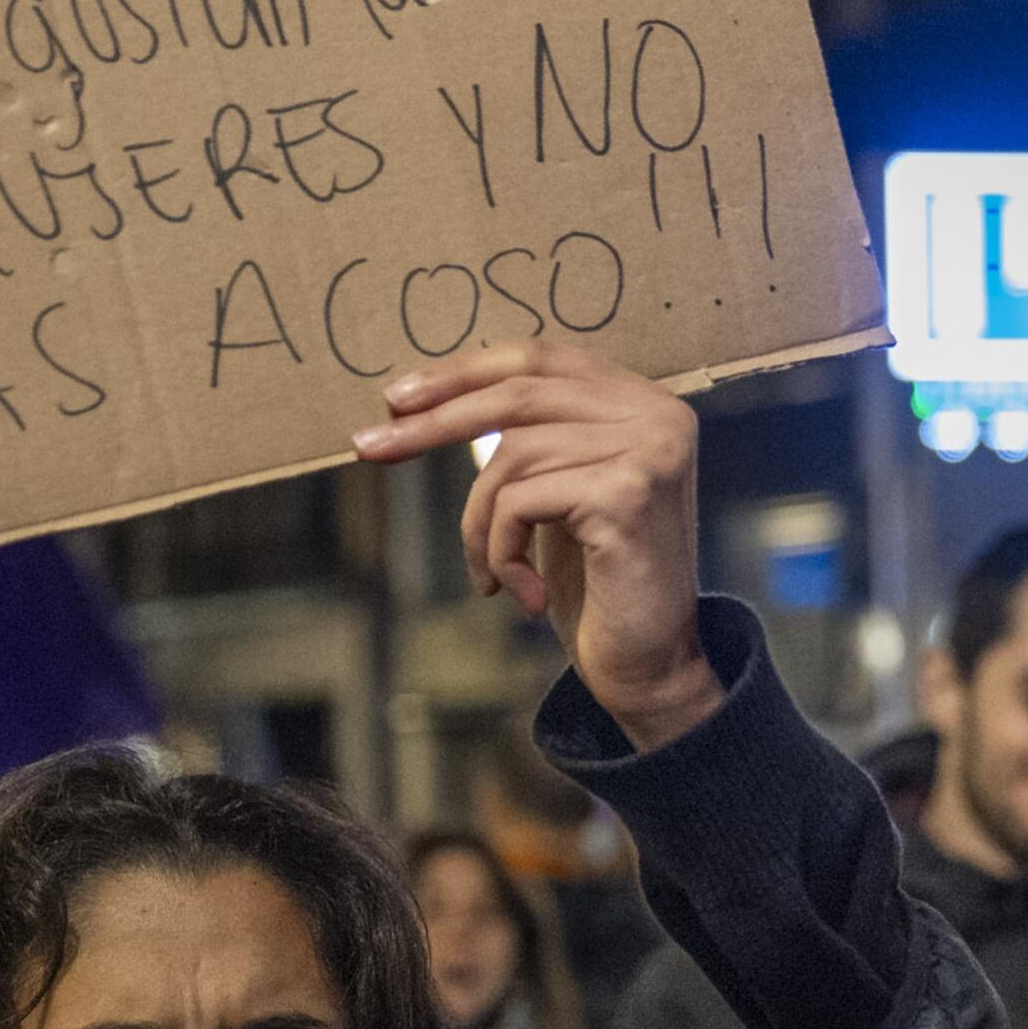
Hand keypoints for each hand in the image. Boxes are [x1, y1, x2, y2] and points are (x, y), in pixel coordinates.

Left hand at [353, 343, 718, 751]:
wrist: (650, 669)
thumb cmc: (598, 589)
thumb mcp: (559, 496)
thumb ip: (531, 441)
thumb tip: (430, 400)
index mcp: (644, 403)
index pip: (540, 358)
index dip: (464, 372)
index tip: (397, 398)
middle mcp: (658, 415)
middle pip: (518, 393)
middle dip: (434, 423)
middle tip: (369, 447)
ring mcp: (649, 451)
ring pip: (512, 457)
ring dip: (479, 525)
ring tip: (490, 576)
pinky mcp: (627, 493)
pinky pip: (521, 501)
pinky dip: (502, 550)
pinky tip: (524, 595)